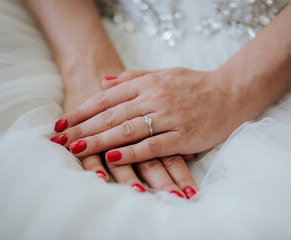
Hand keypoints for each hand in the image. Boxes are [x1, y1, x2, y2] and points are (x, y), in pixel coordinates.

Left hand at [53, 71, 197, 198]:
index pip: (106, 98)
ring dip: (99, 140)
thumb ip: (132, 77)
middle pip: (111, 115)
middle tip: (59, 139)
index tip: (61, 122)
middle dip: (82, 128)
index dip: (81, 110)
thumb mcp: (163, 73)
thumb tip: (102, 81)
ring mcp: (169, 117)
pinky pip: (153, 145)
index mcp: (148, 83)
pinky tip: (113, 157)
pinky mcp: (183, 136)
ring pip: (127, 129)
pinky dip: (132, 152)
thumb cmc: (195, 84)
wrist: (231, 92)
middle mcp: (155, 98)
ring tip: (76, 149)